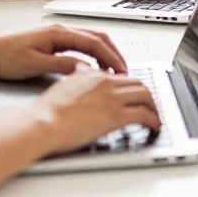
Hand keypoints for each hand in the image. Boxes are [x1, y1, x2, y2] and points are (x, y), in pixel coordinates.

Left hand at [0, 25, 127, 79]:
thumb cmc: (4, 58)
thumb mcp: (34, 65)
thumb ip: (62, 65)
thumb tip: (85, 67)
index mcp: (59, 33)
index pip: (95, 42)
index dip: (111, 56)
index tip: (120, 70)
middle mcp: (62, 31)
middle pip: (99, 37)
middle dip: (114, 54)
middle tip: (124, 71)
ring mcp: (59, 35)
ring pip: (92, 40)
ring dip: (106, 54)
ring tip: (114, 70)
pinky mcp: (55, 42)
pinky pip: (83, 45)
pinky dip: (96, 54)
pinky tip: (96, 67)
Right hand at [34, 69, 160, 155]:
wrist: (42, 123)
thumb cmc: (47, 111)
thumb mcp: (64, 85)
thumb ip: (77, 78)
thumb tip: (82, 71)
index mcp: (94, 75)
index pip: (121, 77)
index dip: (131, 86)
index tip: (134, 95)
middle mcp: (106, 83)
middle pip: (138, 84)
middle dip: (147, 95)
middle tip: (149, 105)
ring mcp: (113, 98)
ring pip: (146, 96)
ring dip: (154, 107)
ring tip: (155, 117)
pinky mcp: (116, 116)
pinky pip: (144, 115)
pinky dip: (154, 120)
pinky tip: (154, 127)